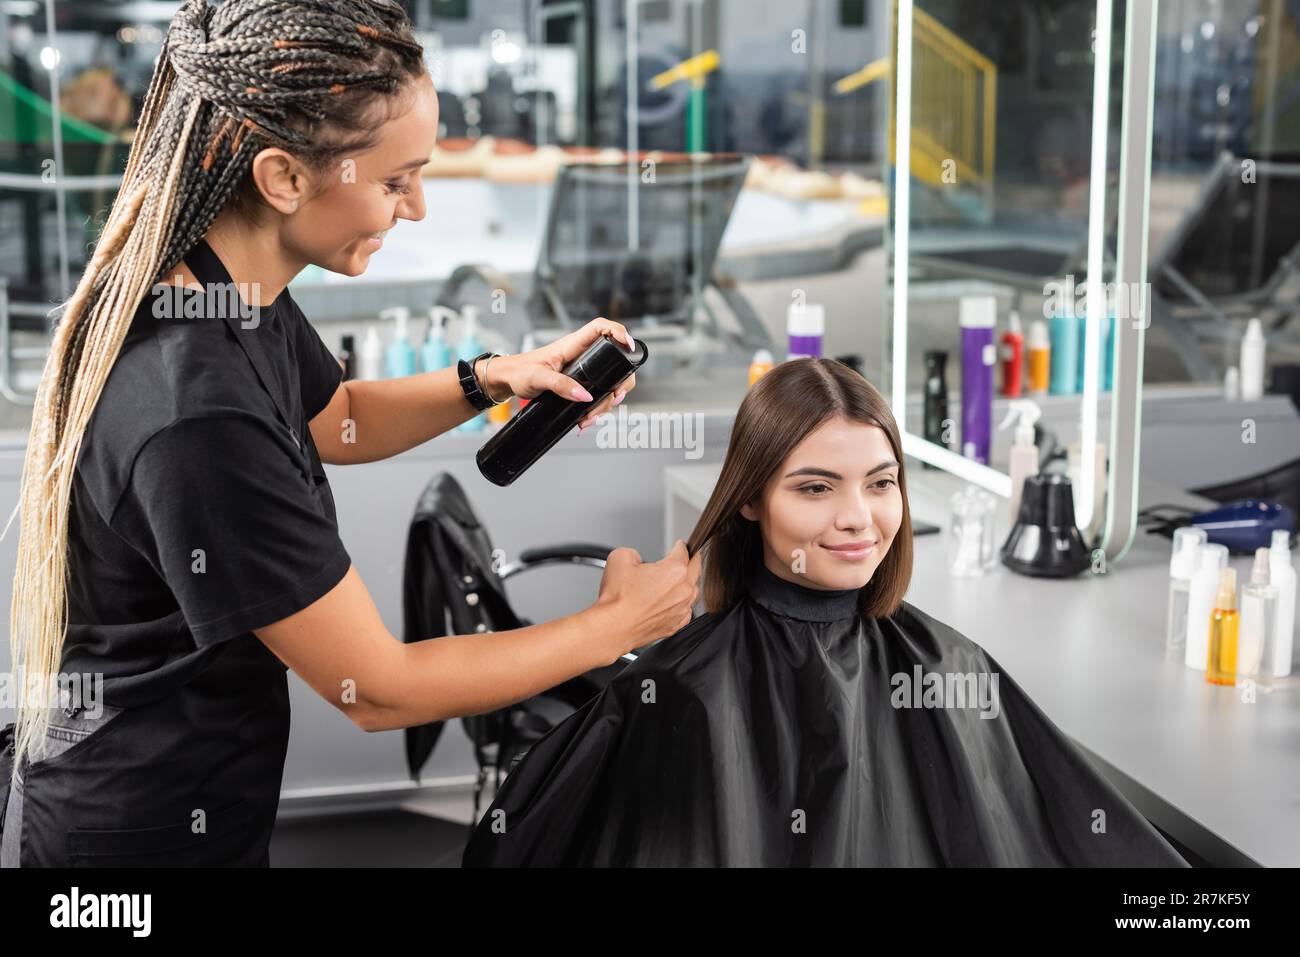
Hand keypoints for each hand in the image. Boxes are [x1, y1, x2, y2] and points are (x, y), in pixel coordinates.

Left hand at [479, 318, 637, 430]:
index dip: (619, 332)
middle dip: (621, 382)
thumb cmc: (520, 372)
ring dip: (606, 402)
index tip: (629, 348)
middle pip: (615, 360)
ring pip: (609, 382)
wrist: (509, 381)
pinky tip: (586, 420)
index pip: (601, 328)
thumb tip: (584, 395)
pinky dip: (595, 409)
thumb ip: (560, 386)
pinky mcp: (580, 383)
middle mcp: (582, 355)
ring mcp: (583, 369)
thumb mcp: (538, 378)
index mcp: (573, 345)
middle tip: (615, 398)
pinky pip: (597, 394)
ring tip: (590, 418)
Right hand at [594, 540, 702, 656]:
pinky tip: (669, 602)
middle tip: (688, 557)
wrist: (614, 627)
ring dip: (686, 584)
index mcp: (674, 571)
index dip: (680, 545)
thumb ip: (634, 553)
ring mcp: (682, 609)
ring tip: (676, 581)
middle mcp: (683, 590)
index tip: (680, 545)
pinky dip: (680, 605)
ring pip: (692, 592)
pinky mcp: (676, 625)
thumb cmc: (618, 599)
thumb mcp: (620, 557)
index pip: (683, 552)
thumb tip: (637, 559)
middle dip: (692, 561)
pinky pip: (685, 611)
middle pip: (695, 570)